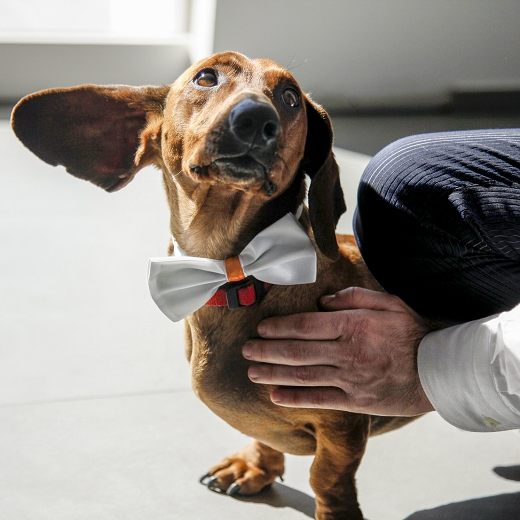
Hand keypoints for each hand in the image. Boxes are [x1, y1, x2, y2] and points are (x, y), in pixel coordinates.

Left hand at [242, 287, 434, 415]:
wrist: (439, 370)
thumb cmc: (411, 332)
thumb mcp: (388, 302)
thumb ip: (354, 297)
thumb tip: (323, 301)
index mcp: (353, 325)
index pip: (306, 326)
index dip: (279, 328)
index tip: (261, 328)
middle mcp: (347, 352)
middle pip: (297, 351)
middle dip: (267, 351)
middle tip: (246, 350)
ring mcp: (350, 378)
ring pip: (303, 376)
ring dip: (273, 374)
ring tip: (252, 371)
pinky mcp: (356, 401)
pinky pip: (320, 400)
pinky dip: (296, 399)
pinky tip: (276, 396)